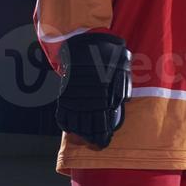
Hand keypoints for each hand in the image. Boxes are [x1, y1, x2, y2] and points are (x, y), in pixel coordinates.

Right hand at [56, 33, 131, 148]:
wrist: (85, 42)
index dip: (103, 133)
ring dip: (80, 132)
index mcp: (103, 94)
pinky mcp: (65, 92)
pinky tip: (70, 129)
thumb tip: (122, 103)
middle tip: (96, 143)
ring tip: (84, 139)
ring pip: (75, 120)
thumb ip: (122, 87)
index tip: (104, 141)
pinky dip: (66, 122)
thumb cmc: (108, 54)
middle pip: (89, 124)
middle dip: (93, 136)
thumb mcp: (122, 68)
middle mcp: (88, 97)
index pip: (103, 121)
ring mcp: (75, 95)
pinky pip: (63, 111)